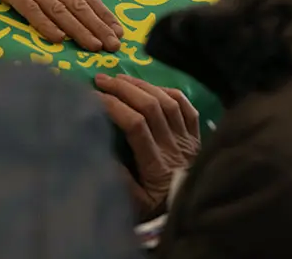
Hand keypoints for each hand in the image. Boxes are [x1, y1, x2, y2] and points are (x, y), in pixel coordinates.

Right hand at [0, 0, 121, 50]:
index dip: (103, 13)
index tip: (118, 30)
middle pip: (78, 5)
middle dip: (98, 26)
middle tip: (113, 45)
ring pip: (60, 11)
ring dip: (78, 30)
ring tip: (94, 46)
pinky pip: (32, 11)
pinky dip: (46, 24)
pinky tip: (59, 38)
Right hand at [96, 74, 199, 220]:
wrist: (198, 212)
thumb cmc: (162, 210)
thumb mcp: (139, 207)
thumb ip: (122, 183)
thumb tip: (101, 156)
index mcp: (156, 164)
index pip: (135, 125)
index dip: (114, 107)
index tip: (93, 97)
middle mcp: (173, 146)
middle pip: (150, 107)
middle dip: (123, 89)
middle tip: (101, 80)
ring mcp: (187, 139)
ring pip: (167, 102)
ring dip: (143, 86)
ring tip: (121, 78)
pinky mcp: (197, 137)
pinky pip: (187, 107)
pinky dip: (170, 93)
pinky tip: (153, 87)